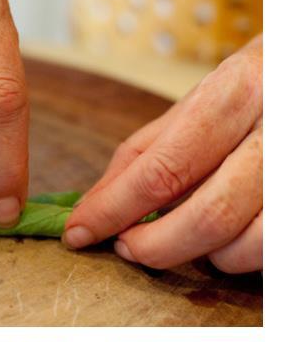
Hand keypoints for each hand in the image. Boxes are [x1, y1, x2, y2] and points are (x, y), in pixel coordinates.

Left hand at [64, 36, 261, 272]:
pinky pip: (270, 252)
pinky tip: (222, 237)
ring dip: (199, 255)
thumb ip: (146, 151)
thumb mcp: (205, 97)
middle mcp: (278, 130)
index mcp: (241, 91)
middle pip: (208, 216)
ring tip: (179, 236)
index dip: (112, 209)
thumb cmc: (263, 85)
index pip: (163, 168)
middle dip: (153, 246)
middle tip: (126, 246)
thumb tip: (93, 205)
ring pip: (246, 245)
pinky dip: (236, 255)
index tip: (80, 231)